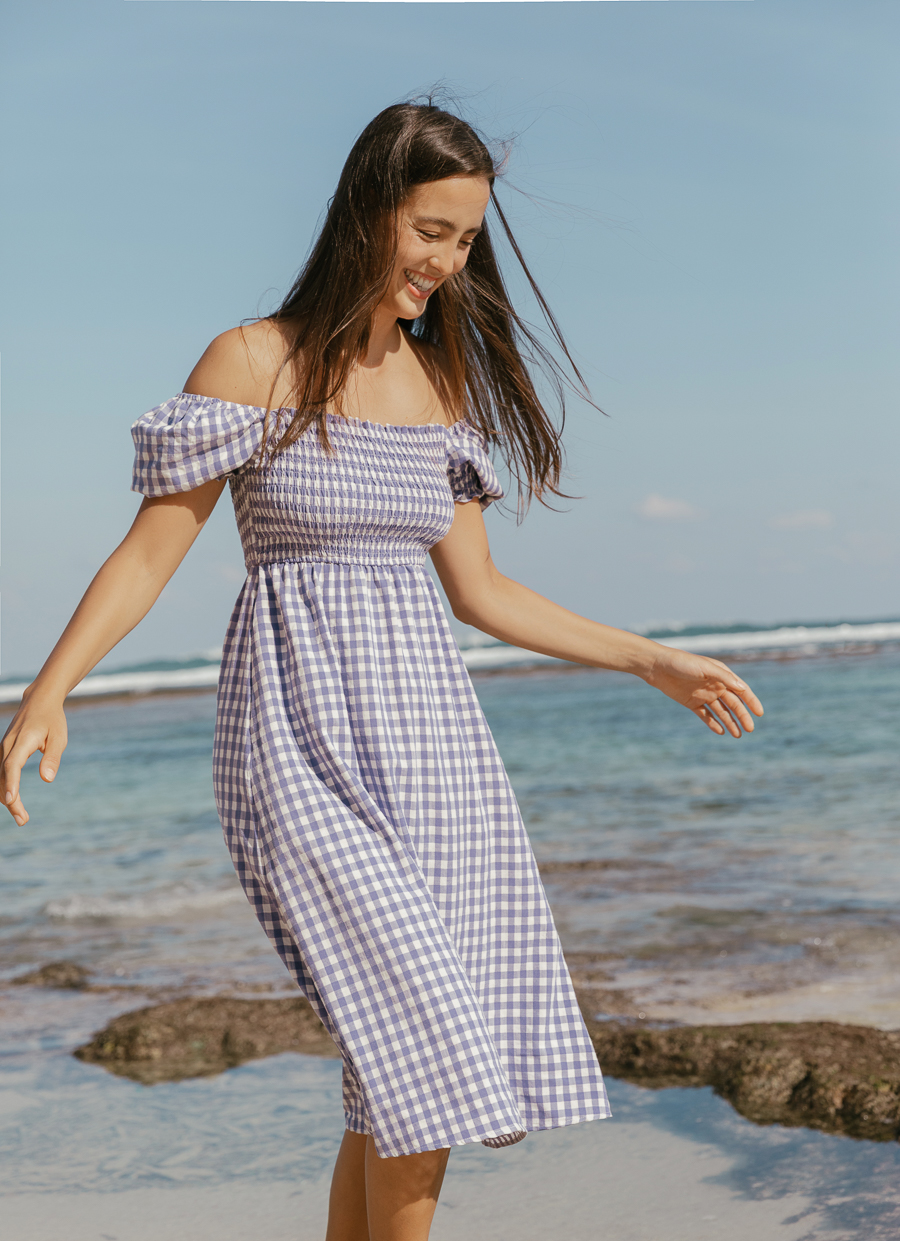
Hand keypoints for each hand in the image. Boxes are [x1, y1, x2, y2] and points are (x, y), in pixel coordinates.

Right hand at [0, 691, 67, 824]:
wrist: (39, 701)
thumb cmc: (52, 719)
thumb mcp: (59, 737)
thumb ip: (53, 758)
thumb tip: (48, 779)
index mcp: (22, 741)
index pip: (12, 766)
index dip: (11, 784)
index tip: (11, 802)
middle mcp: (8, 745)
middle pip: (4, 776)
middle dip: (11, 801)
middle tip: (23, 820)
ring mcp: (3, 748)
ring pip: (0, 777)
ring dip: (8, 798)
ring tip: (22, 817)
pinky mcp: (4, 751)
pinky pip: (2, 773)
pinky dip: (6, 788)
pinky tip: (13, 802)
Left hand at [644, 647, 762, 736]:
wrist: (658, 667)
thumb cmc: (682, 663)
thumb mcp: (705, 668)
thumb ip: (724, 678)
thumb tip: (743, 688)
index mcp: (721, 675)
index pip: (741, 691)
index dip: (751, 701)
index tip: (760, 713)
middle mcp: (715, 686)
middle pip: (733, 704)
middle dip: (742, 716)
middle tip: (750, 729)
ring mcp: (704, 695)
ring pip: (721, 712)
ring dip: (730, 722)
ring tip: (738, 735)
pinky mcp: (692, 703)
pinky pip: (706, 715)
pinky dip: (713, 723)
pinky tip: (721, 731)